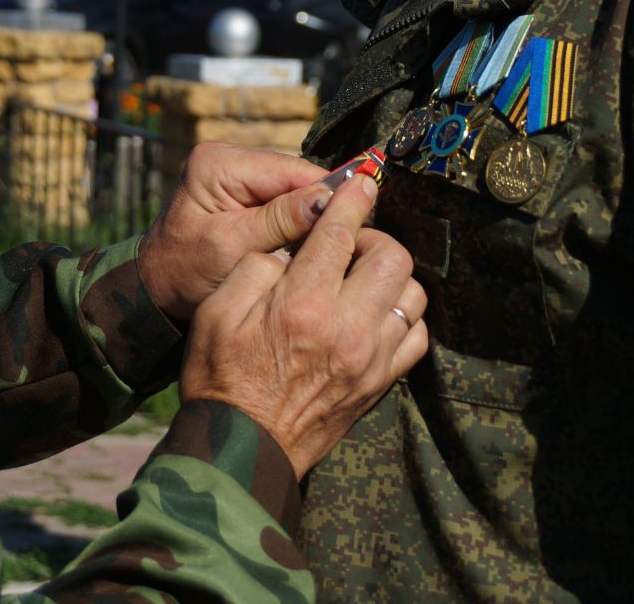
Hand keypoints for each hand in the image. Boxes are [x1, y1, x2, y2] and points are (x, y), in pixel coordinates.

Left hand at [138, 143, 333, 325]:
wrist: (156, 290)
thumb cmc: (184, 271)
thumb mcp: (232, 248)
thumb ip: (278, 221)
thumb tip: (328, 200)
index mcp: (218, 163)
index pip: (290, 170)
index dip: (328, 193)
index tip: (361, 218)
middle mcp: (228, 158)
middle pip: (295, 177)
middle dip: (320, 207)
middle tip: (351, 238)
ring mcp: (236, 174)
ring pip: (294, 190)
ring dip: (311, 217)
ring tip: (333, 245)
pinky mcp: (243, 192)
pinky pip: (283, 202)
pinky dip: (297, 222)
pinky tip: (308, 245)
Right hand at [177, 172, 428, 477]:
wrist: (241, 449)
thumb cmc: (220, 377)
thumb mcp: (216, 312)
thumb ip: (256, 267)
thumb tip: (290, 246)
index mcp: (301, 304)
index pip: (340, 233)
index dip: (350, 200)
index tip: (356, 185)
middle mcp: (346, 328)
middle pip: (391, 256)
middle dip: (373, 237)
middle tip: (348, 245)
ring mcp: (370, 358)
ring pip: (412, 294)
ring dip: (391, 277)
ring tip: (363, 280)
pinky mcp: (380, 382)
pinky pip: (417, 336)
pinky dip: (404, 317)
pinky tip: (377, 316)